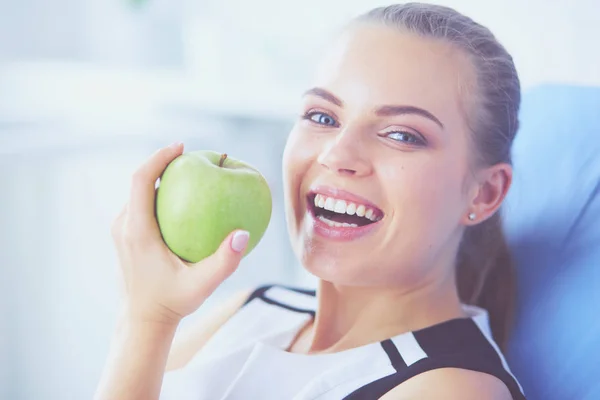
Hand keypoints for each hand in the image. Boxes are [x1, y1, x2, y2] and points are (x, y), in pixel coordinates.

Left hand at [111, 142, 248, 325]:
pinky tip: (186, 199)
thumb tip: (243, 233)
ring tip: (192, 172)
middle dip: (165, 163)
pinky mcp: (126, 236)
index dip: (159, 157)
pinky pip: (142, 205)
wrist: (143, 321)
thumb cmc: (173, 302)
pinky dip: (161, 195)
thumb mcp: (202, 286)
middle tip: (195, 157)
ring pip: (140, 192)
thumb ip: (225, 261)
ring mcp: (122, 230)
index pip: (141, 180)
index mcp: (137, 231)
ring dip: (162, 178)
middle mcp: (124, 225)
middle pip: (140, 181)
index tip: (181, 146)